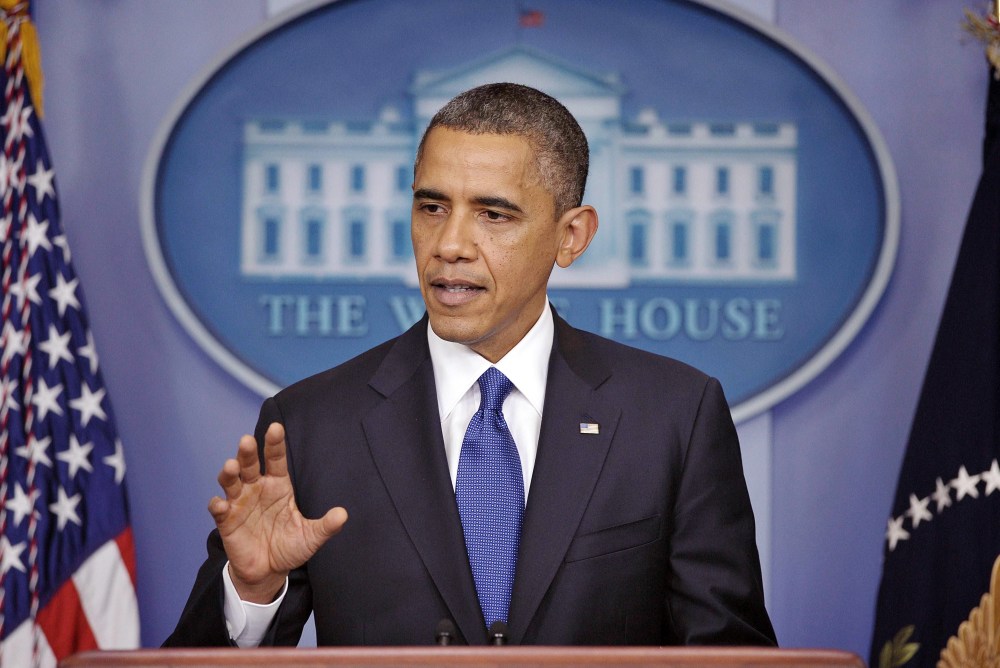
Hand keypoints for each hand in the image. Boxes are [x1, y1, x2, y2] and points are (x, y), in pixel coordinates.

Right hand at [208, 422, 347, 602]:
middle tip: (247, 441)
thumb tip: (343, 515)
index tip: (276, 428)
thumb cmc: (289, 547)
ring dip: (229, 473)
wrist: (269, 572)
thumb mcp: (310, 537)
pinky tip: (220, 504)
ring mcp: (240, 503)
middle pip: (250, 465)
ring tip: (231, 466)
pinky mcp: (227, 521)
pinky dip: (217, 505)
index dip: (275, 444)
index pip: (276, 460)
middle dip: (247, 452)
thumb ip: (325, 526)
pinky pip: (218, 509)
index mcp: (278, 486)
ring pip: (231, 482)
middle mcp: (257, 489)